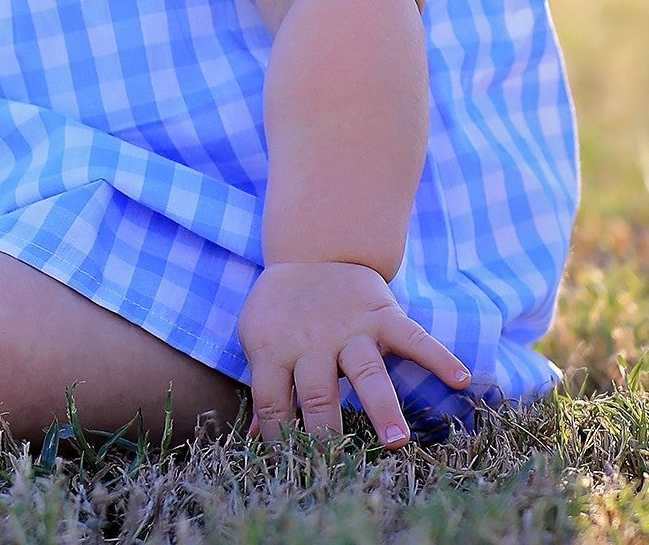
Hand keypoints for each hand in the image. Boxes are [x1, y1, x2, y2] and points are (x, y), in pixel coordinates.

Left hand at [238, 261, 470, 447]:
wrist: (312, 251)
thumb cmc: (283, 309)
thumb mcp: (260, 338)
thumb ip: (265, 385)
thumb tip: (259, 436)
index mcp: (274, 348)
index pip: (273, 401)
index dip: (280, 436)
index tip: (292, 468)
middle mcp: (312, 341)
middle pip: (318, 391)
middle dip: (328, 428)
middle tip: (339, 465)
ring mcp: (350, 328)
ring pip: (366, 369)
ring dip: (381, 405)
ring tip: (397, 440)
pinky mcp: (382, 313)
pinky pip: (412, 336)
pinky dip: (437, 355)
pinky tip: (460, 379)